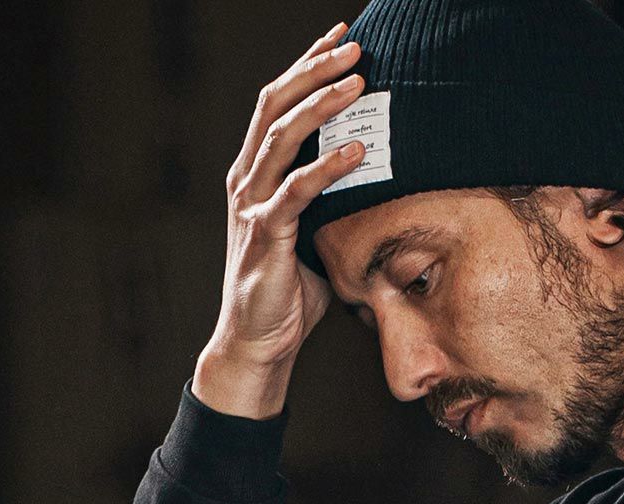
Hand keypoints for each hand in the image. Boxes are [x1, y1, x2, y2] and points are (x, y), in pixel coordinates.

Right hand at [200, 20, 371, 395]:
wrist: (257, 342)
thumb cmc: (288, 294)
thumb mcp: (312, 237)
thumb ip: (331, 206)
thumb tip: (377, 189)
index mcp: (255, 173)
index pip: (279, 104)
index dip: (307, 67)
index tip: (339, 40)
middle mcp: (247, 179)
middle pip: (277, 105)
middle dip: (315, 70)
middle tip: (354, 47)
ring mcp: (251, 204)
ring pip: (283, 137)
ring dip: (323, 106)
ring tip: (360, 84)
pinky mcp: (264, 234)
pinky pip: (297, 191)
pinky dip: (329, 167)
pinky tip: (359, 151)